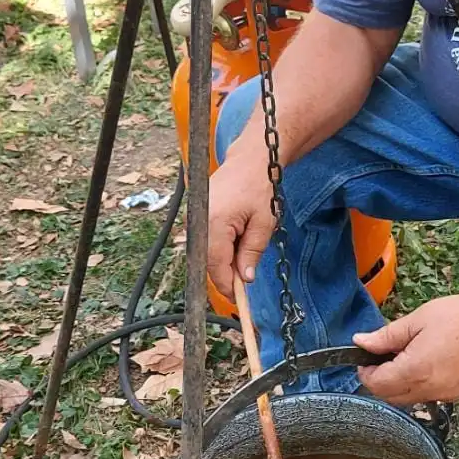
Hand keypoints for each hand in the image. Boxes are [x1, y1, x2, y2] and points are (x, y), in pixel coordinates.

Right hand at [206, 155, 274, 293]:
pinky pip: (205, 241)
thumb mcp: (264, 223)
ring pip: (205, 253)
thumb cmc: (259, 188)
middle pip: (207, 262)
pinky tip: (236, 240)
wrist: (250, 161)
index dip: (227, 285)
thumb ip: (252, 252)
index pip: (215, 266)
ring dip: (223, 260)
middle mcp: (198, 221)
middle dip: (225, 273)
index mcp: (214, 223)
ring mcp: (194, 217)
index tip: (239, 297)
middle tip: (245, 277)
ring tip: (243, 251)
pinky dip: (219, 247)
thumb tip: (245, 278)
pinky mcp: (195, 215)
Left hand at [355, 290, 458, 404]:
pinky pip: (430, 397)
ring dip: (400, 385)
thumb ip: (386, 336)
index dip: (365, 373)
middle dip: (380, 380)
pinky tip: (429, 364)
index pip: (377, 384)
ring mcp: (446, 395)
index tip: (365, 359)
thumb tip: (361, 343)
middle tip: (383, 357)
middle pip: (390, 397)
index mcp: (415, 369)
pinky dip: (421, 386)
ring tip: (408, 357)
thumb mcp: (417, 319)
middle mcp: (430, 389)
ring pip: (410, 399)